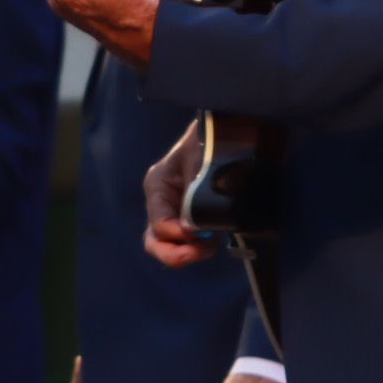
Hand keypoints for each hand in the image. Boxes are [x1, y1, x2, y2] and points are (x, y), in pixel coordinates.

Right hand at [140, 125, 212, 269]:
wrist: (226, 130)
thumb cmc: (210, 138)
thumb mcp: (201, 159)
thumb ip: (194, 192)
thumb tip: (191, 226)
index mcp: (158, 185)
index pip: (160, 222)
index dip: (177, 234)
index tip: (199, 234)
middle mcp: (162, 202)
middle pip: (155, 241)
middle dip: (174, 253)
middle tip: (198, 252)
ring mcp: (176, 211)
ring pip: (169, 246)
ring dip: (187, 252)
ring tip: (210, 246)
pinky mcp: (193, 216)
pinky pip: (188, 241)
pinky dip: (198, 246)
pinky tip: (215, 239)